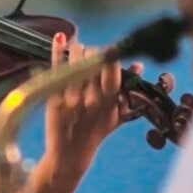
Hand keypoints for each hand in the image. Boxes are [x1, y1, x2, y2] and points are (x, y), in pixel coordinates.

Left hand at [43, 32, 122, 174]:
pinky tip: (59, 37)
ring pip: (75, 65)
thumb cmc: (95, 131)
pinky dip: (57, 52)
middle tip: (91, 53)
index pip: (113, 74)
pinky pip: (55, 71)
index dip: (111, 58)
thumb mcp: (116, 115)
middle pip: (93, 65)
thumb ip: (128, 91)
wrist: (70, 155)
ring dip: (77, 52)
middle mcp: (91, 101)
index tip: (110, 51)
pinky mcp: (53, 100)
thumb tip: (139, 65)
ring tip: (77, 49)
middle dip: (93, 54)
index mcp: (109, 103)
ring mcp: (71, 100)